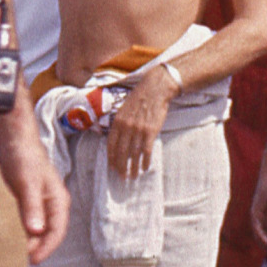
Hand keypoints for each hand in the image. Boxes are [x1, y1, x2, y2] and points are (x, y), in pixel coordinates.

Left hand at [0, 102, 69, 263]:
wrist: (11, 137)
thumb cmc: (23, 156)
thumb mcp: (27, 182)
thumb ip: (32, 206)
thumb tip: (36, 231)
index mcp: (58, 200)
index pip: (57, 231)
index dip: (47, 248)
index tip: (33, 261)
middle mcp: (50, 204)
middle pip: (47, 233)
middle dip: (36, 248)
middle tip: (19, 262)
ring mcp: (38, 202)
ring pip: (35, 229)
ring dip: (27, 241)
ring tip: (12, 254)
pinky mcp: (25, 200)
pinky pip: (24, 221)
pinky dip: (18, 231)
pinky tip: (7, 237)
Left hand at [105, 65, 175, 179]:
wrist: (155, 89)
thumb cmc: (140, 98)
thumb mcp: (124, 109)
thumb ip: (120, 124)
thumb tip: (118, 139)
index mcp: (117, 122)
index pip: (111, 145)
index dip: (111, 158)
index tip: (112, 167)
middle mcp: (126, 127)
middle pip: (121, 152)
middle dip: (120, 167)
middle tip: (122, 177)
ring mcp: (138, 130)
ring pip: (133, 154)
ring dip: (133, 168)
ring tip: (133, 176)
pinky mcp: (150, 131)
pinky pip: (146, 151)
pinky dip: (145, 161)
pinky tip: (145, 168)